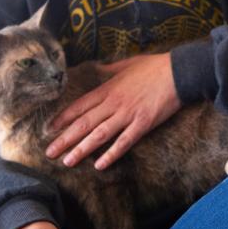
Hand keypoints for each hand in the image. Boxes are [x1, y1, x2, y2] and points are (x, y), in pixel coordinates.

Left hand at [46, 52, 181, 169]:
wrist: (178, 72)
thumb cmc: (154, 66)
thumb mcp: (128, 63)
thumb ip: (111, 70)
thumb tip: (99, 69)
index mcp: (108, 89)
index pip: (79, 106)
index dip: (63, 119)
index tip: (49, 129)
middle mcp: (113, 103)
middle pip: (84, 123)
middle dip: (65, 139)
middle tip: (49, 153)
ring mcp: (127, 114)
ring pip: (99, 135)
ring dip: (82, 149)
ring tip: (67, 162)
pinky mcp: (143, 124)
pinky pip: (124, 142)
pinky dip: (111, 154)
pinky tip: (100, 165)